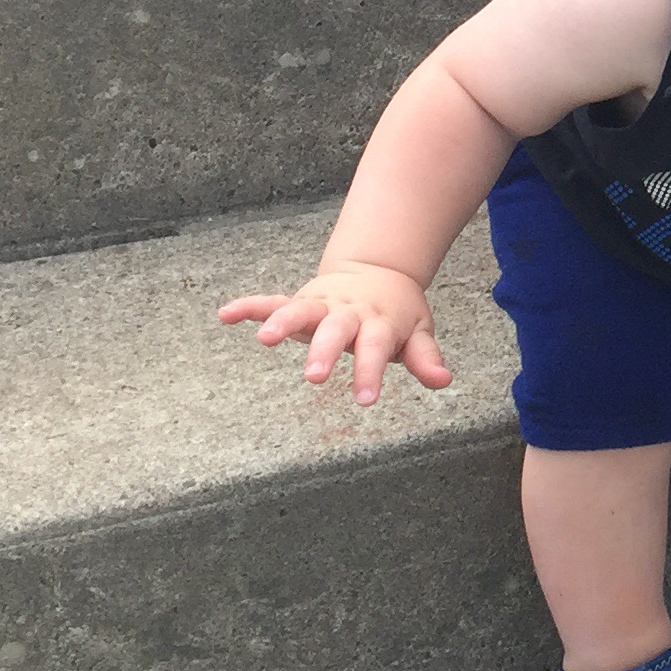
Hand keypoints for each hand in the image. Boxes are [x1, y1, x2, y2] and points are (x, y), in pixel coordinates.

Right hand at [217, 260, 450, 406]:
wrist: (379, 271)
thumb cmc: (397, 313)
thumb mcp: (419, 332)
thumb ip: (426, 357)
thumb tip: (443, 381)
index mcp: (379, 322)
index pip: (376, 349)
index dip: (370, 372)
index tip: (365, 399)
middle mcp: (348, 312)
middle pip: (336, 330)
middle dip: (324, 351)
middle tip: (314, 377)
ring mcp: (322, 304)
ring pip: (301, 311)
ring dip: (283, 322)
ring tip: (265, 339)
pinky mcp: (300, 300)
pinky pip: (271, 301)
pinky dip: (249, 306)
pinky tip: (226, 314)